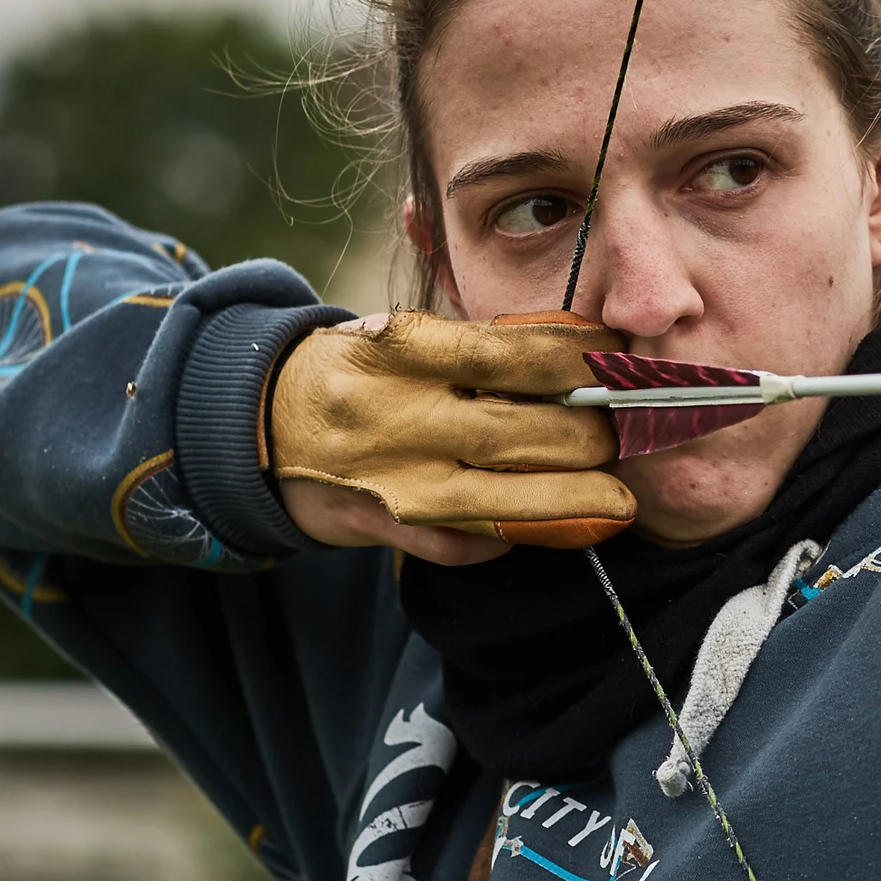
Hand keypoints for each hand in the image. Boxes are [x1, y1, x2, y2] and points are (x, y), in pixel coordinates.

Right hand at [269, 311, 633, 563]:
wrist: (257, 427)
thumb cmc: (354, 372)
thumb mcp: (402, 338)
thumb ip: (479, 347)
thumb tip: (580, 358)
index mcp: (401, 350)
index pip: (513, 352)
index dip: (581, 359)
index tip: (620, 360)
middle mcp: (395, 415)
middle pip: (523, 431)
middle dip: (590, 435)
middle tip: (624, 432)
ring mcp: (392, 479)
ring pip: (506, 500)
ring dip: (575, 500)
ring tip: (618, 498)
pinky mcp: (387, 527)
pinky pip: (469, 543)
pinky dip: (515, 535)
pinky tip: (548, 523)